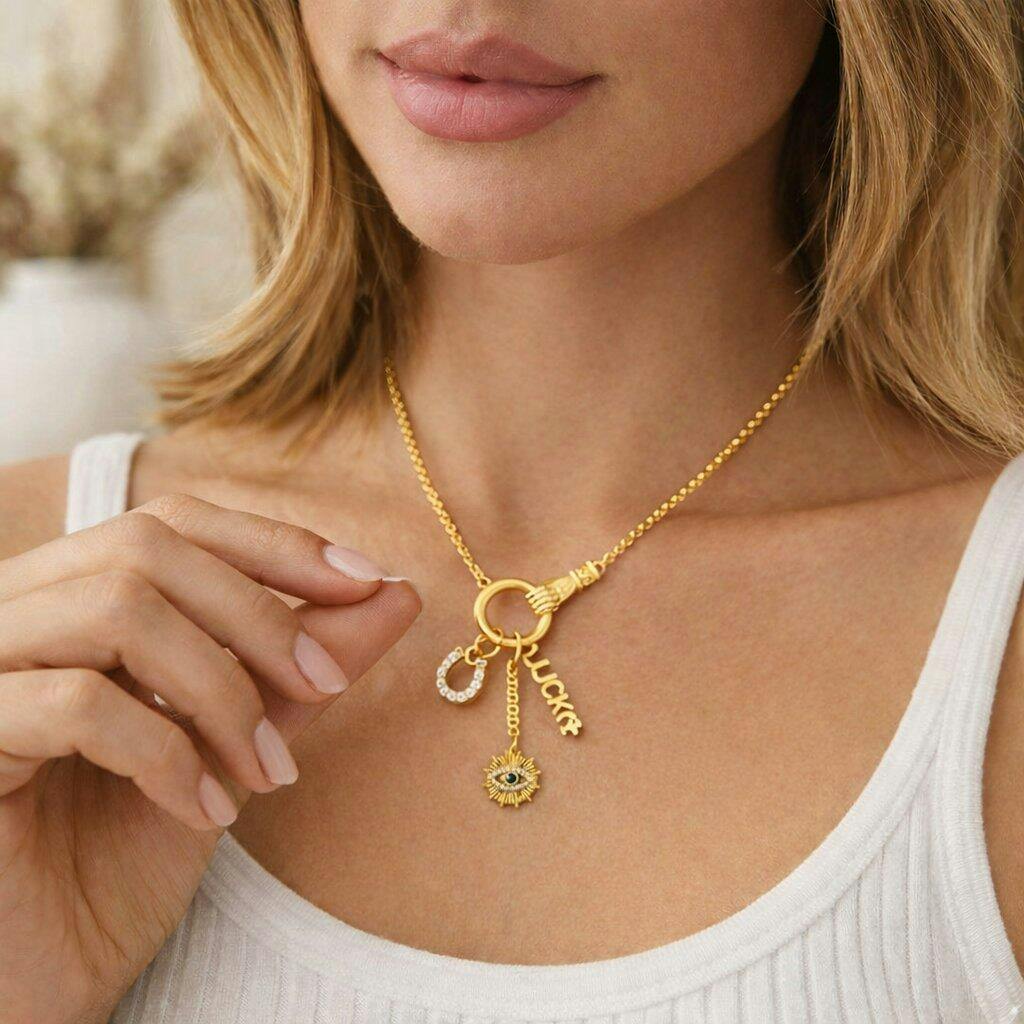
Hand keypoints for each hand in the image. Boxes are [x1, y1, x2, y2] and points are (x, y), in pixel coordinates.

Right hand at [0, 494, 420, 1023]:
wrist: (44, 972)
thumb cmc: (126, 852)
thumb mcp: (235, 743)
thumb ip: (302, 665)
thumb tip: (396, 593)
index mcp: (75, 597)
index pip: (176, 522)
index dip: (275, 542)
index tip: (367, 580)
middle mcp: (16, 610)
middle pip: (148, 545)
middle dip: (260, 612)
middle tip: (328, 683)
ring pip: (116, 609)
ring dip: (221, 687)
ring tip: (267, 769)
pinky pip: (75, 705)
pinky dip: (166, 753)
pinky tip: (207, 810)